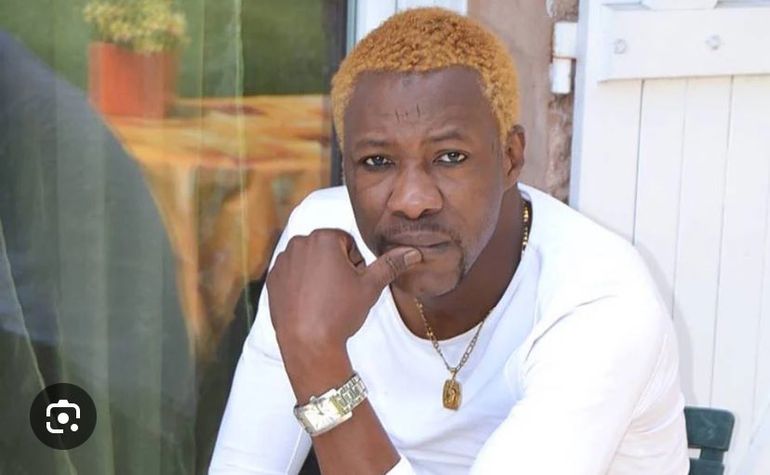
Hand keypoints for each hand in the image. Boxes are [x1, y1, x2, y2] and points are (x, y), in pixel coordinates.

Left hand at [266, 228, 421, 353]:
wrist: (308, 344)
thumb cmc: (339, 313)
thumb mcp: (371, 287)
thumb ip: (391, 264)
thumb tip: (412, 252)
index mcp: (323, 238)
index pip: (348, 243)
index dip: (356, 264)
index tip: (353, 284)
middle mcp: (299, 244)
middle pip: (327, 250)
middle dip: (337, 267)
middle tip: (340, 293)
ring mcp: (282, 262)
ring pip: (310, 262)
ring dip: (319, 275)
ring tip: (325, 300)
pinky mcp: (273, 279)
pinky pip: (293, 275)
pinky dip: (302, 285)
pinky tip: (310, 304)